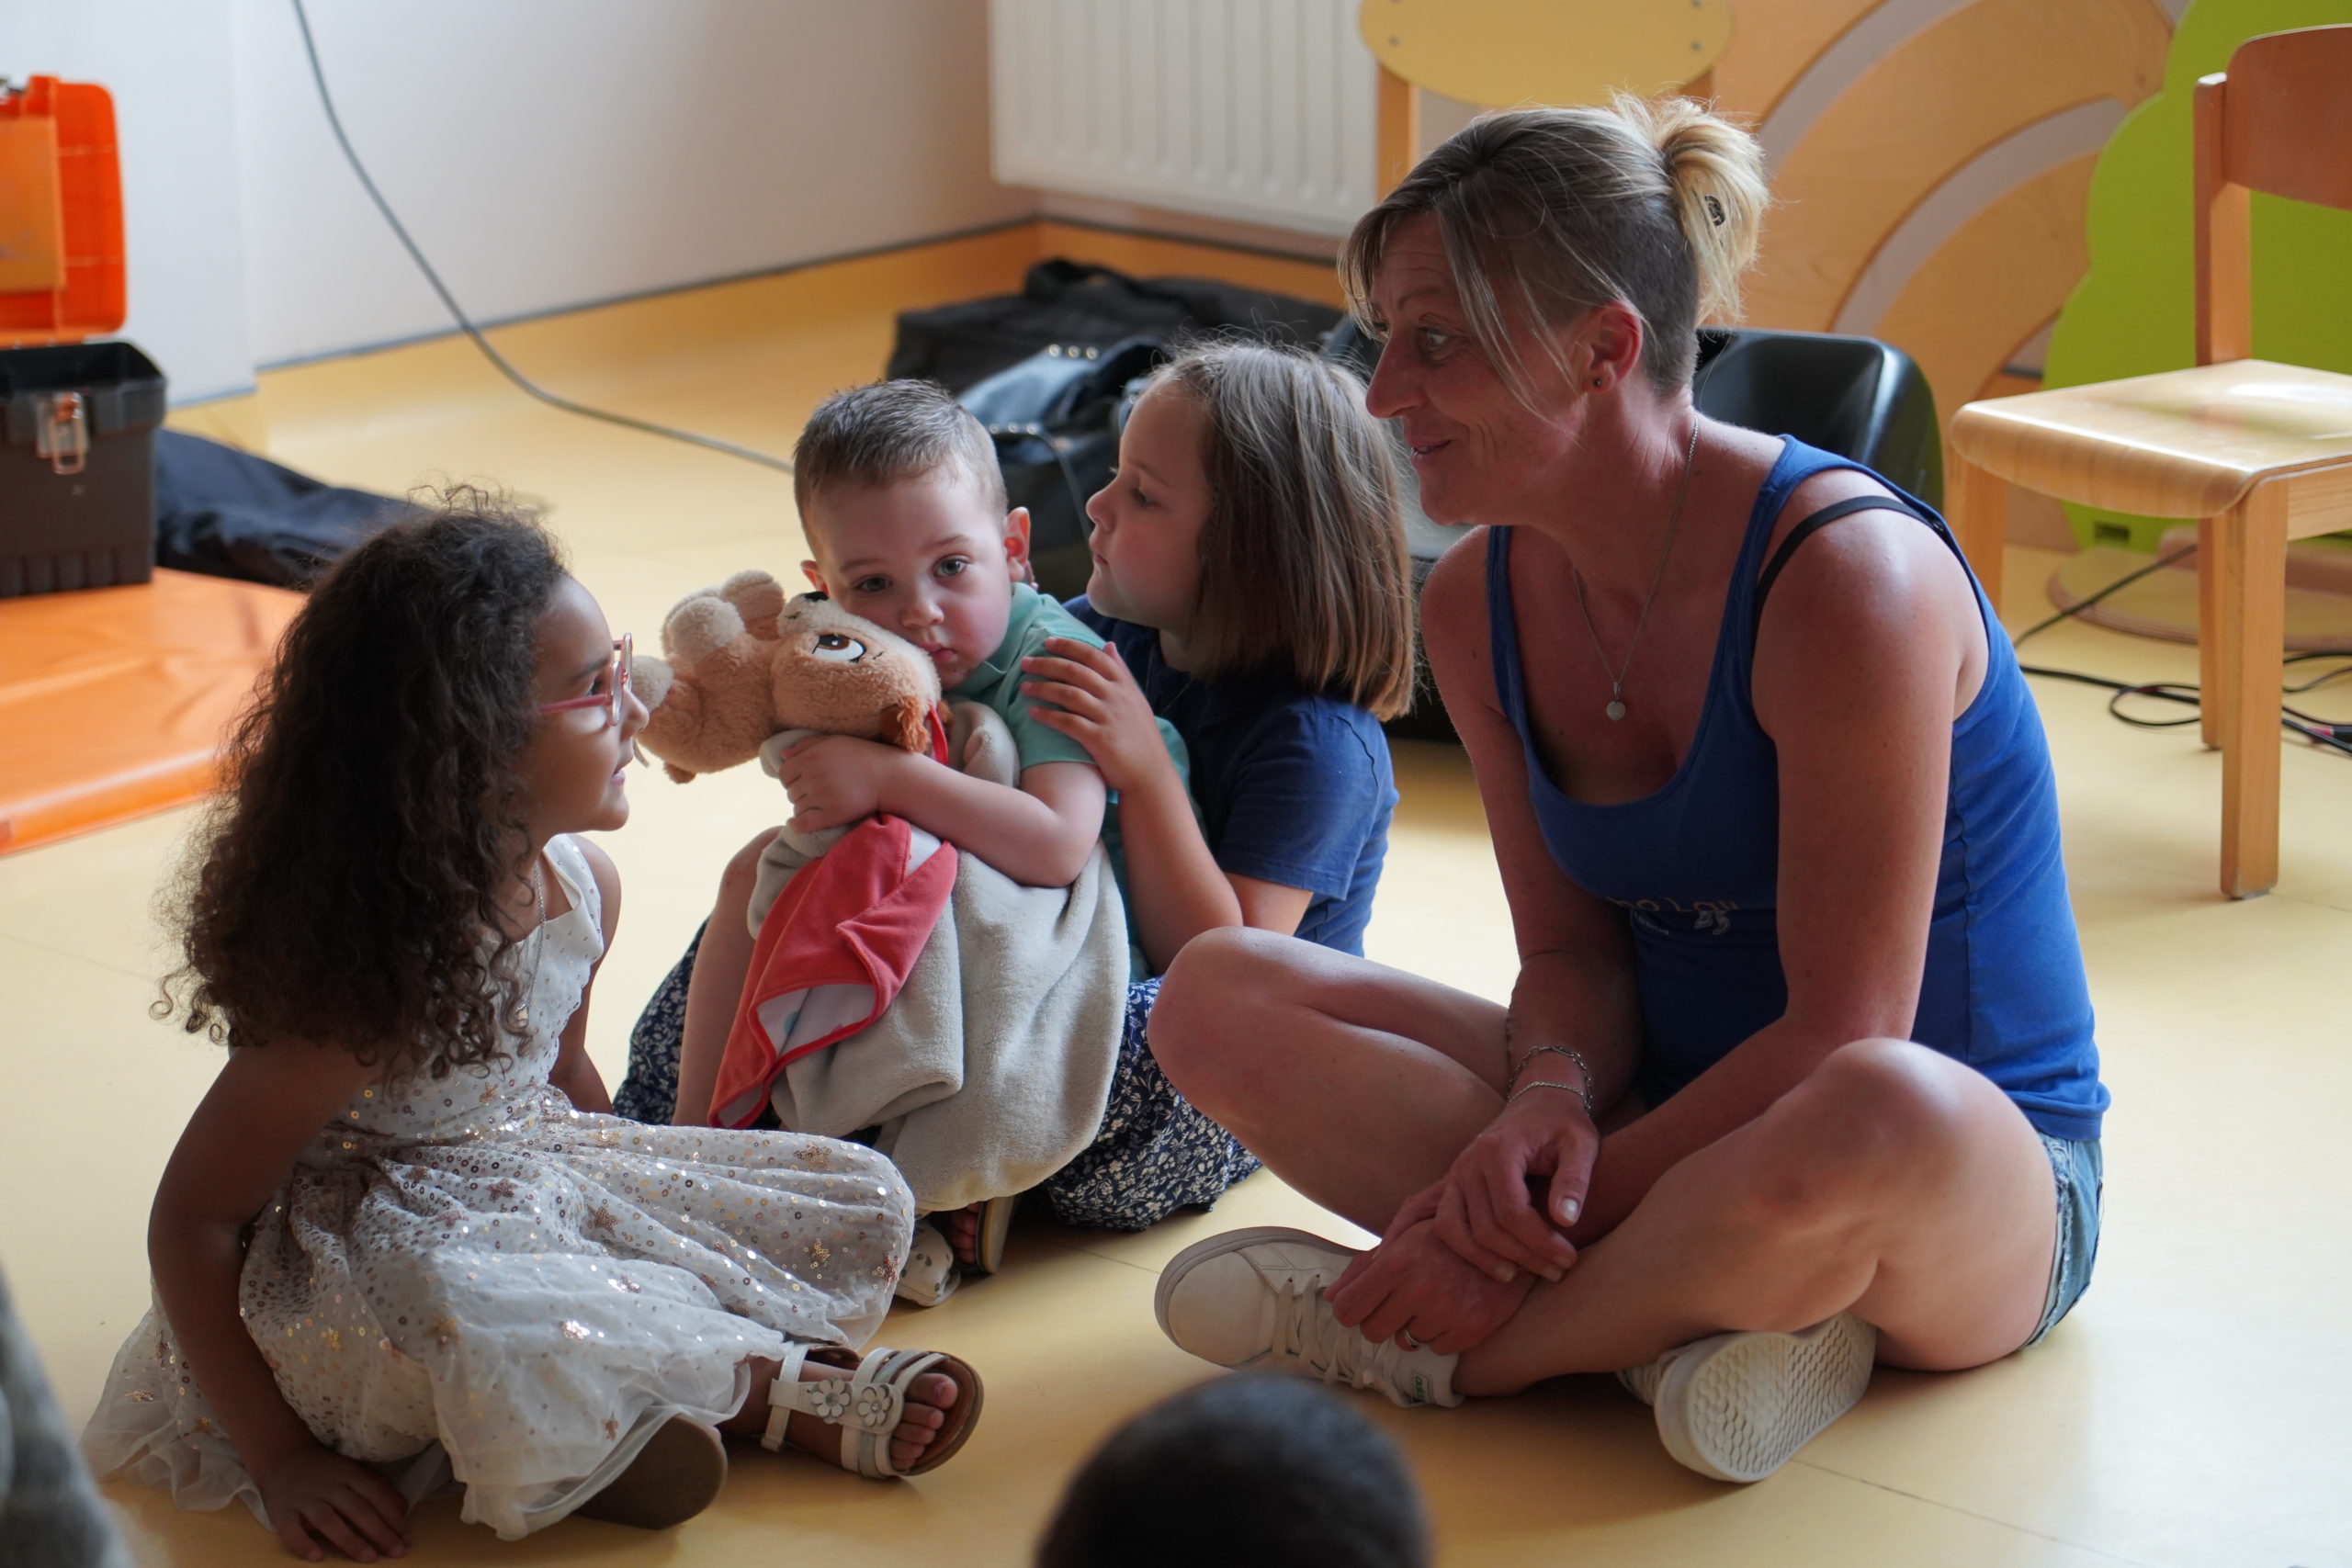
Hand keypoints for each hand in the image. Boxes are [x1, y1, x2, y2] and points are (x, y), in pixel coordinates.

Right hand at [255, 1443, 409, 1561]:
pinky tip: (317, 1557)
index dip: (392, 1516)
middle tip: (397, 1552)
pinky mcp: (281, 1512)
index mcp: (350, 1475)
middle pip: (357, 1509)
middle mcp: (329, 1486)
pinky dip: (303, 1544)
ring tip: (368, 1557)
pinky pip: (291, 1530)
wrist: (282, 1458)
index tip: (406, 1537)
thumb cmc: (326, 1470)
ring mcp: (304, 1499)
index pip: (376, 1496)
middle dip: (379, 1531)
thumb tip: (403, 1509)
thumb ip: (377, 1487)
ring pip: (328, 1520)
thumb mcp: (354, 1471)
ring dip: (350, 1540)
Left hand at [775, 734, 911, 831]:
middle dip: (799, 793)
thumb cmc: (861, 756)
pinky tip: (797, 824)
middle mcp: (814, 776)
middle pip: (790, 792)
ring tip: (817, 805)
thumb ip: (806, 745)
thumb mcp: (833, 742)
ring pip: (797, 808)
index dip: (790, 779)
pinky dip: (797, 825)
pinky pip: (803, 823)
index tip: (802, 782)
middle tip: (815, 793)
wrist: (888, 777)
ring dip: (803, 808)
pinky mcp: (832, 814)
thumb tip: (782, 755)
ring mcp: (822, 796)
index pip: (784, 774)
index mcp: (812, 757)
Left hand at [1020, 638, 1172, 795]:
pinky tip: (1033, 713)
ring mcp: (1107, 717)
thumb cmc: (1141, 737)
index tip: (1047, 643)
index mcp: (1124, 685)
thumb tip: (1108, 644)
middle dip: (1047, 664)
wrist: (1151, 775)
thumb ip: (1121, 672)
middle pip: (1075, 671)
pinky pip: (1068, 722)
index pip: (1093, 656)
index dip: (1068, 646)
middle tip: (1025, 663)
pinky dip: (1048, 716)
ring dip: (1042, 688)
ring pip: (1068, 694)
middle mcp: (1115, 697)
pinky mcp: (1099, 739)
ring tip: (1024, 687)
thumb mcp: (1135, 700)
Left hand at [1325, 1219, 1535, 1355]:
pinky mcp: (1472, 1329)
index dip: (1351, 1310)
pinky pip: (1437, 1349)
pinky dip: (1441, 1335)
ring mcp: (1446, 1312)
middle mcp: (1418, 1289)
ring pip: (1406, 1342)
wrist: (1508, 1238)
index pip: (1347, 1310)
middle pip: (1372, 1332)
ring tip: (1434, 1299)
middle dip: (1380, 1320)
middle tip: (1398, 1303)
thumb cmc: (1447, 1235)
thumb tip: (1330, 1298)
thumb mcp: (1404, 1236)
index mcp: (1396, 1262)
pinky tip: (1454, 1309)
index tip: (1362, 1305)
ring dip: (1414, 1326)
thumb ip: (1364, 1266)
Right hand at [1430, 1086, 1600, 1283]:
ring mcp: (1455, 1174)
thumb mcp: (1581, 1144)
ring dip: (1481, 1259)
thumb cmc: (1563, 1124)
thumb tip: (1566, 1220)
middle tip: (1556, 1272)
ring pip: (1453, 1229)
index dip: (1540, 1242)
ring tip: (1515, 1277)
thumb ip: (1575, 1180)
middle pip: (1485, 1227)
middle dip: (1522, 1256)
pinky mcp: (1452, 1184)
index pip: (1512, 1212)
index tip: (1568, 1259)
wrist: (1539, 1102)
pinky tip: (1431, 1260)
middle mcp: (1468, 1163)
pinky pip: (1432, 1218)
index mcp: (1498, 1150)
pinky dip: (1428, 1241)